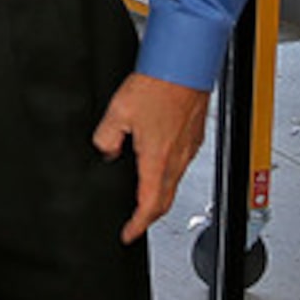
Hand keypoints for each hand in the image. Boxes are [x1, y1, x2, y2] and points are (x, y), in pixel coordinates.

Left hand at [90, 74, 210, 243]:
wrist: (185, 66)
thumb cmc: (158, 85)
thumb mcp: (117, 112)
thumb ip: (106, 137)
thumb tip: (105, 150)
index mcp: (157, 160)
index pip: (149, 205)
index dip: (138, 225)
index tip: (129, 233)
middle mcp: (177, 158)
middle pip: (165, 200)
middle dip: (150, 215)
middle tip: (137, 221)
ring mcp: (189, 148)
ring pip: (174, 182)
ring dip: (160, 194)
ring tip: (145, 196)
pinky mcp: (194, 136)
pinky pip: (181, 164)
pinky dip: (168, 173)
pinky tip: (158, 162)